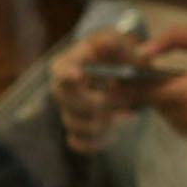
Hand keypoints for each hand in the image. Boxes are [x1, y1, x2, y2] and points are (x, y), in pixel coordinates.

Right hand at [49, 27, 148, 151]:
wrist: (124, 74)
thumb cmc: (120, 55)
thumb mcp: (123, 46)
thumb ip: (122, 45)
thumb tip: (120, 43)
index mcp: (70, 63)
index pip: (59, 70)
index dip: (66, 74)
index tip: (78, 76)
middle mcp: (63, 88)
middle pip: (66, 101)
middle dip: (94, 104)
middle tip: (121, 102)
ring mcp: (68, 110)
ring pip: (73, 124)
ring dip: (101, 123)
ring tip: (128, 115)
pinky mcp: (77, 129)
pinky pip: (77, 142)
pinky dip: (96, 141)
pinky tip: (114, 133)